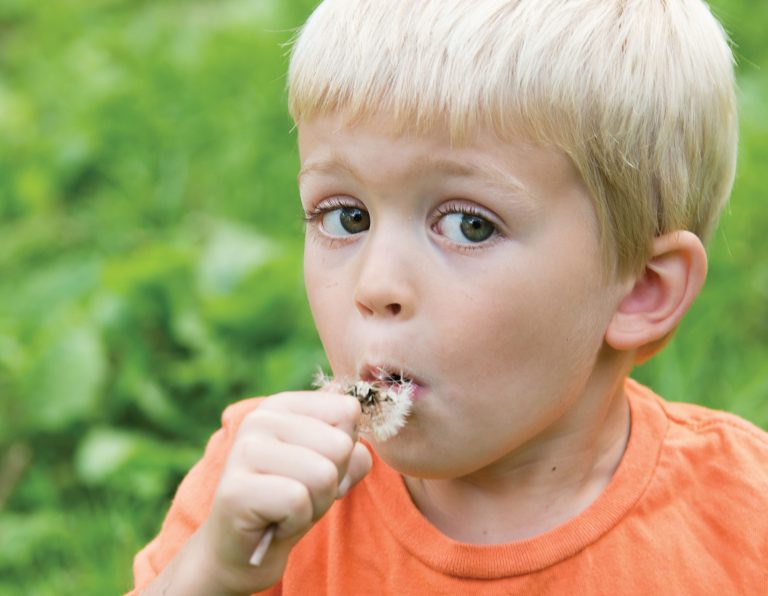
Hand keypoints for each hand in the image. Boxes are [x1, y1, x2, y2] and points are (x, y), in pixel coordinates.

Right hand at [190, 391, 370, 594]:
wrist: (245, 551)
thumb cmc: (291, 503)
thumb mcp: (331, 472)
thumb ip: (353, 454)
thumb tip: (360, 452)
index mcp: (283, 405)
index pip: (348, 411)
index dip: (345, 450)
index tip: (316, 467)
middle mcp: (260, 418)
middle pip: (340, 445)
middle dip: (331, 482)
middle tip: (300, 495)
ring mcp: (244, 451)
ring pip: (323, 474)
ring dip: (316, 503)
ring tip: (288, 508)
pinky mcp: (236, 490)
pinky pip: (298, 501)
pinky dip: (296, 521)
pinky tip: (274, 522)